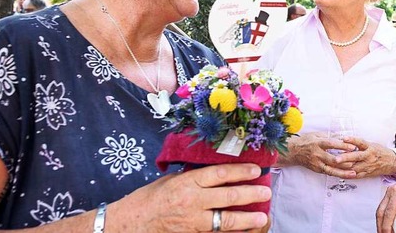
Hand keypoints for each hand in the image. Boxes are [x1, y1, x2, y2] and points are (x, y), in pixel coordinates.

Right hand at [111, 163, 270, 231]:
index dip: (240, 171)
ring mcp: (192, 222)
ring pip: (225, 220)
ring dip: (246, 219)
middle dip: (250, 194)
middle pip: (227, 196)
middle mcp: (192, 201)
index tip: (255, 169)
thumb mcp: (170, 181)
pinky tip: (244, 232)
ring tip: (262, 217)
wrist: (129, 225)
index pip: (219, 174)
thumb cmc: (149, 200)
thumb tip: (214, 172)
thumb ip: (192, 177)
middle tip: (266, 192)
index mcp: (186, 182)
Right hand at [281, 132, 356, 177]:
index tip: (353, 147)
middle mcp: (317, 154)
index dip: (342, 146)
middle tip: (356, 160)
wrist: (293, 152)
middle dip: (345, 161)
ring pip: (331, 170)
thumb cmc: (306, 141)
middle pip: (332, 159)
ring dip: (343, 172)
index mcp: (317, 143)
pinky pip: (329, 173)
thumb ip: (329, 136)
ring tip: (354, 173)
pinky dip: (338, 174)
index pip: (331, 144)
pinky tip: (346, 175)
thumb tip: (342, 137)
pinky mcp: (317, 169)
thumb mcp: (316, 134)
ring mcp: (317, 163)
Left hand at [337, 136, 395, 177]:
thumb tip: (343, 139)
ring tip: (334, 167)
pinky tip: (339, 174)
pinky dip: (347, 175)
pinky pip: (356, 175)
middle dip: (345, 158)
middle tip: (336, 159)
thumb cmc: (379, 151)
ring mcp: (367, 166)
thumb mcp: (371, 144)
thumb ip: (359, 143)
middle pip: (356, 157)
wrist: (391, 162)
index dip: (352, 140)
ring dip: (344, 168)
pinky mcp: (367, 173)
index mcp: (370, 147)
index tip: (344, 138)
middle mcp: (369, 157)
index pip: (360, 142)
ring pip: (354, 168)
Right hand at [376, 170, 395, 232]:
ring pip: (380, 210)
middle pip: (380, 212)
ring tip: (386, 232)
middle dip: (381, 226)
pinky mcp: (389, 196)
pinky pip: (384, 208)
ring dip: (382, 223)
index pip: (389, 212)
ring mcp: (388, 193)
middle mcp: (390, 191)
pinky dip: (385, 218)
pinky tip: (390, 226)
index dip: (387, 226)